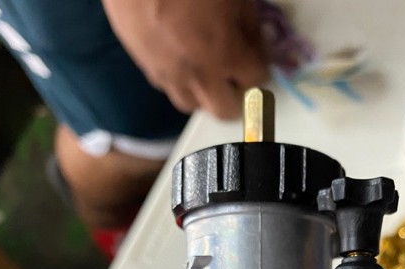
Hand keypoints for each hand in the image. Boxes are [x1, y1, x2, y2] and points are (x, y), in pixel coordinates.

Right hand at [101, 0, 268, 118]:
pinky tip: (178, 58)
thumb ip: (247, 22)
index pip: (256, 80)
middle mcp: (200, 76)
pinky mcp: (145, 67)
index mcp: (227, 55)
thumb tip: (252, 39)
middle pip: (225, 110)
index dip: (258, 67)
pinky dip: (178, 79)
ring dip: (203, 93)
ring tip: (204, 70)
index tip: (255, 57)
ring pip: (192, 104)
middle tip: (234, 74)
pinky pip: (167, 87)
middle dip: (235, 95)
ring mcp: (170, 75)